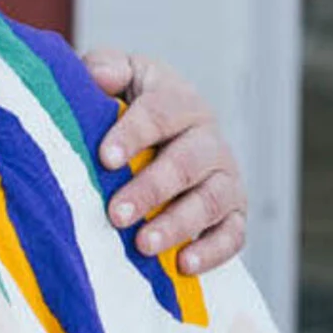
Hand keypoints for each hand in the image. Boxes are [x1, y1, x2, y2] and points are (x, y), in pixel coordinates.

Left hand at [83, 50, 246, 275]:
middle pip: (187, 162)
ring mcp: (224, 177)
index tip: (105, 158)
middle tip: (116, 214)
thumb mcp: (118, 76)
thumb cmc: (127, 104)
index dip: (133, 134)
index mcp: (180, 101)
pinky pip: (233, 234)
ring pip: (211, 200)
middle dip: (151, 189)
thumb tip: (98, 75)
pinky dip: (212, 250)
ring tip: (144, 245)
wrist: (157, 136)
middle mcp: (208, 139)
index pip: (161, 112)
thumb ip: (107, 68)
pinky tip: (184, 264)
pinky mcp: (233, 213)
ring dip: (178, 223)